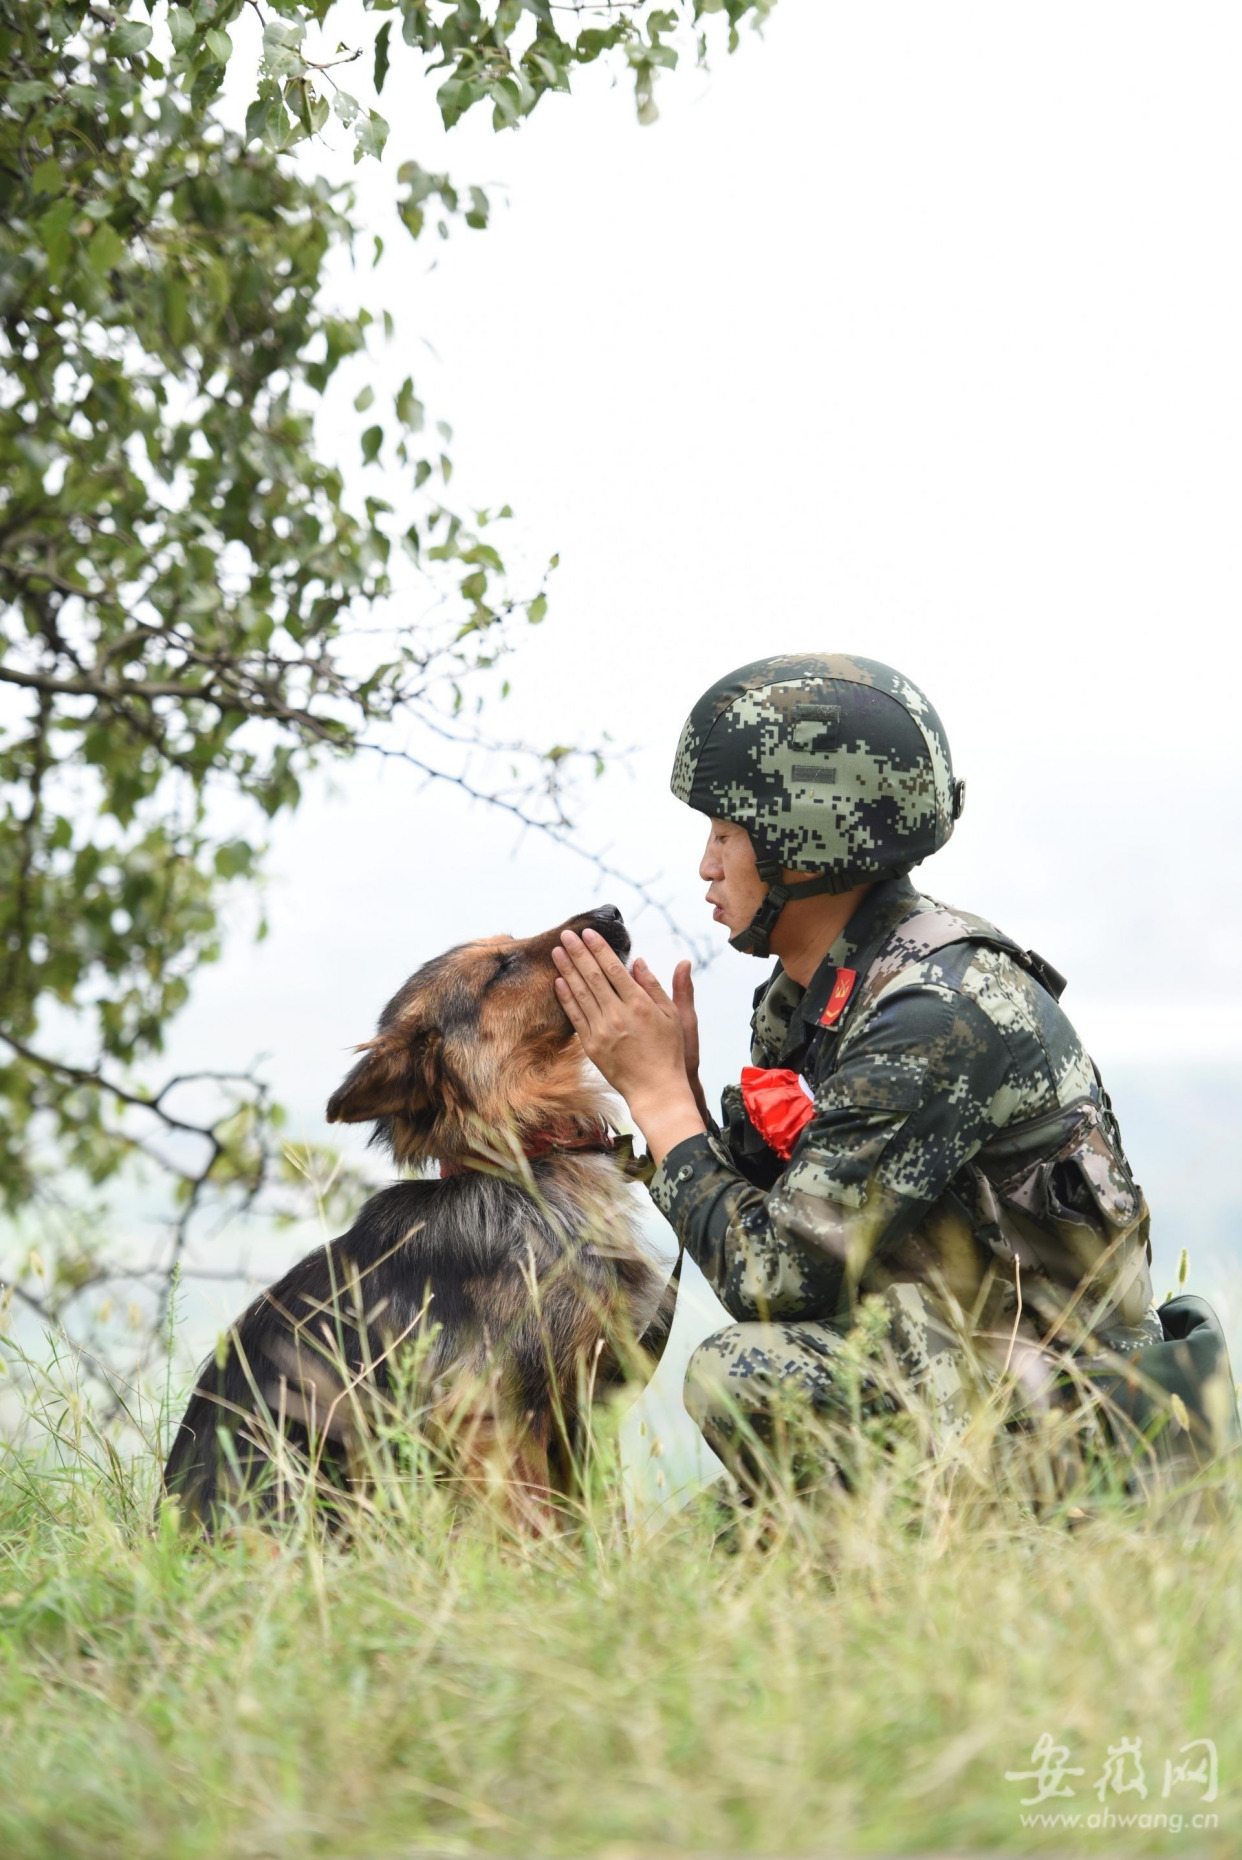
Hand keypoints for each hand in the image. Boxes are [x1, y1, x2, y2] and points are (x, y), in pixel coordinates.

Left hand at [552, 930, 704, 1164]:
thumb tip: (640, 962)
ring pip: (580, 993)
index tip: (588, 933)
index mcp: (639, 1003)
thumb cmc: (670, 1051)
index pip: (614, 968)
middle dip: (578, 953)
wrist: (656, 1089)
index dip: (599, 948)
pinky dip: (566, 998)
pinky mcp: (592, 1046)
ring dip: (567, 970)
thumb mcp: (674, 1016)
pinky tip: (559, 982)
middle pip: (592, 976)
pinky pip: (575, 1017)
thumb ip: (656, 986)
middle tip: (565, 934)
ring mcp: (603, 1031)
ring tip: (557, 951)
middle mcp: (618, 1014)